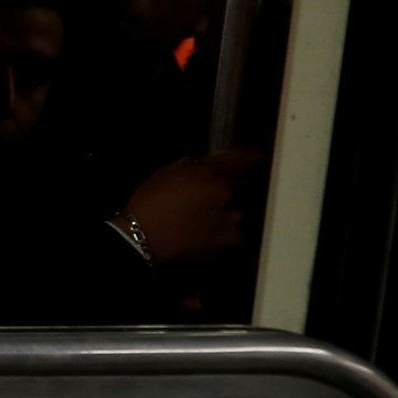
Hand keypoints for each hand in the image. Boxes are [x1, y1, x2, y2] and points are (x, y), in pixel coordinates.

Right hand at [119, 148, 264, 266]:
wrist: (142, 241)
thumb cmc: (147, 207)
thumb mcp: (163, 175)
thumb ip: (190, 167)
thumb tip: (201, 165)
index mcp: (209, 172)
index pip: (244, 158)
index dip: (250, 156)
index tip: (255, 157)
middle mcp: (225, 191)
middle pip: (237, 186)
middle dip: (223, 191)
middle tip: (199, 202)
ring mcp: (231, 216)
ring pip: (233, 211)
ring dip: (221, 214)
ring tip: (196, 223)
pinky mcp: (232, 239)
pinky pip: (232, 232)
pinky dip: (220, 233)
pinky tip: (200, 236)